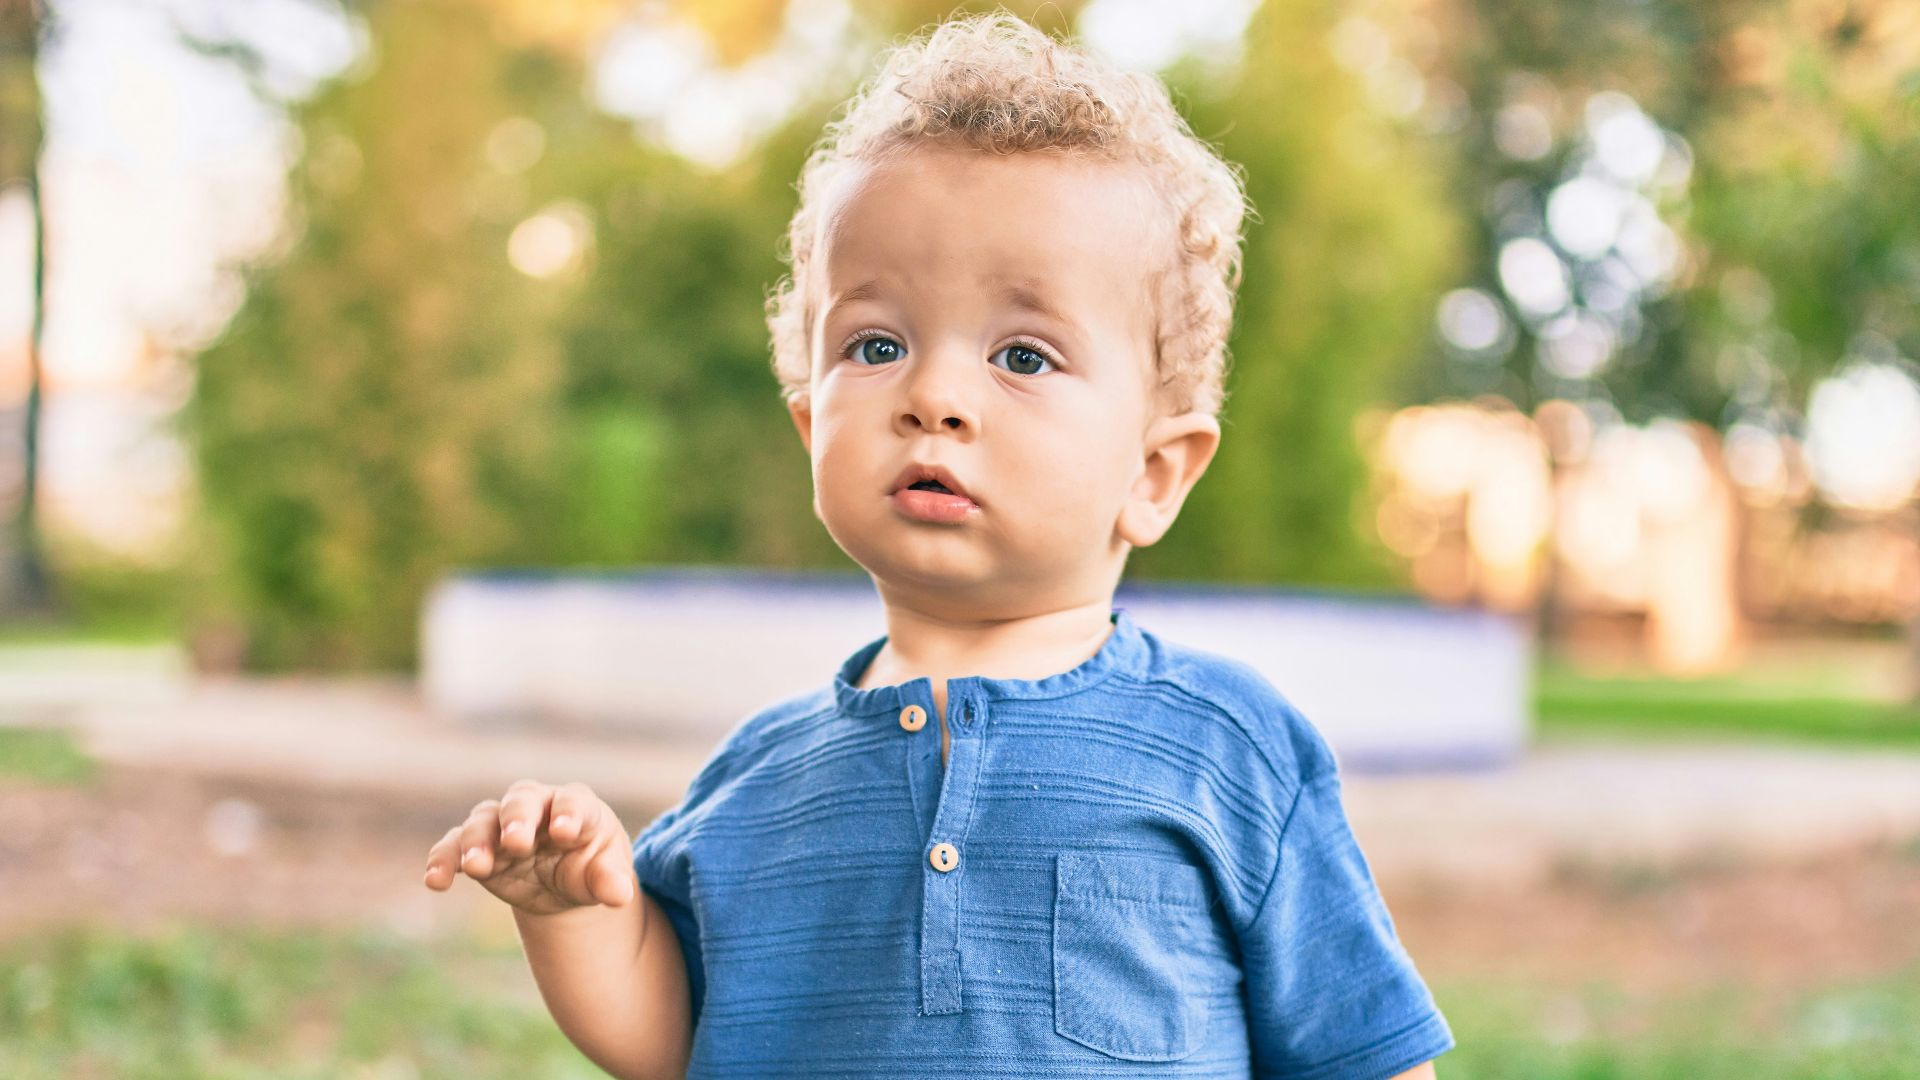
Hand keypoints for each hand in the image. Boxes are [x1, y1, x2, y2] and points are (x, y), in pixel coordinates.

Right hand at [422, 779, 637, 915]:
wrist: (564, 883)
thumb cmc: (592, 867)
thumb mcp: (606, 875)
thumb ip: (611, 881)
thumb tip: (622, 896)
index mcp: (577, 806)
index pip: (573, 801)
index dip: (568, 813)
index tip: (564, 832)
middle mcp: (536, 807)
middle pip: (522, 800)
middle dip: (518, 819)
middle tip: (516, 842)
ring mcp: (502, 824)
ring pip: (483, 820)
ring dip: (476, 840)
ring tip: (475, 867)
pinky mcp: (478, 847)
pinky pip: (453, 846)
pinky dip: (443, 859)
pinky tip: (435, 881)